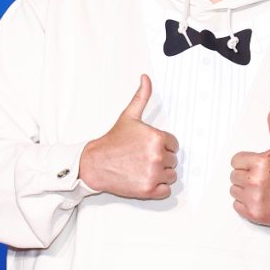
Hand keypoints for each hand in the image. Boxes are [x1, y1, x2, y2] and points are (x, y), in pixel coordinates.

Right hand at [79, 74, 179, 199]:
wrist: (95, 163)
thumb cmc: (112, 142)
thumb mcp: (129, 116)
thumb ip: (141, 97)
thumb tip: (145, 79)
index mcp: (157, 138)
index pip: (174, 144)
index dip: (162, 145)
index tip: (148, 147)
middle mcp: (157, 156)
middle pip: (173, 160)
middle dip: (160, 159)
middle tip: (142, 157)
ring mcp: (154, 174)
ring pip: (171, 176)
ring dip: (160, 174)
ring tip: (143, 168)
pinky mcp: (149, 190)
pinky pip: (166, 191)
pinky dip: (158, 188)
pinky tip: (145, 179)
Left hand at [230, 104, 269, 225]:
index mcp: (260, 163)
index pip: (235, 160)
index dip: (246, 162)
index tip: (258, 167)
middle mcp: (255, 180)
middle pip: (233, 175)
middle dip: (245, 175)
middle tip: (261, 178)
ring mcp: (254, 198)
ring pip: (233, 190)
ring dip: (244, 190)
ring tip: (260, 188)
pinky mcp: (253, 213)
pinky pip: (236, 205)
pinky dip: (245, 204)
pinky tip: (258, 199)